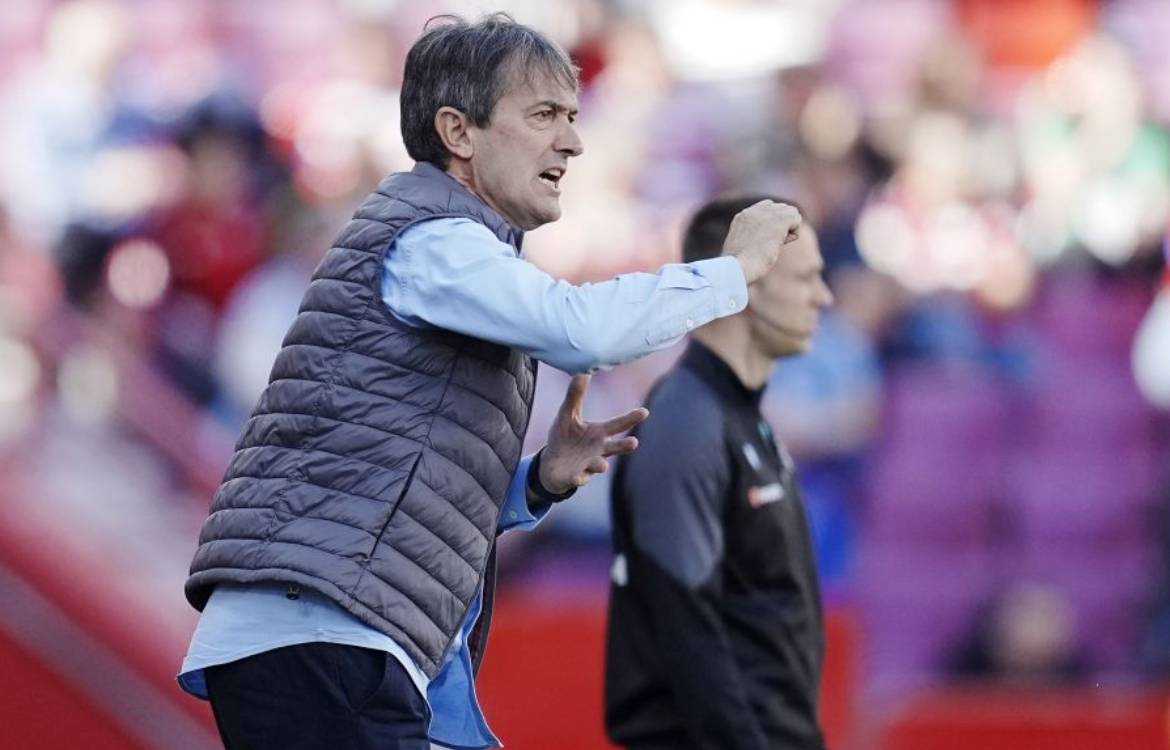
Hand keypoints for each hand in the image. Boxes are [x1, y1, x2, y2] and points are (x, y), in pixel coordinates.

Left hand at [538, 374, 648, 493]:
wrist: (552, 465)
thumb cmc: (565, 437)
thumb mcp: (567, 414)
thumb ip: (575, 396)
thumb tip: (583, 371)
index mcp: (598, 433)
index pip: (617, 425)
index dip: (630, 419)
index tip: (644, 412)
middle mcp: (598, 450)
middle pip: (615, 447)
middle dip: (624, 446)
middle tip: (634, 442)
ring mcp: (588, 465)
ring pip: (598, 465)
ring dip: (601, 465)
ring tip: (603, 465)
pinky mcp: (575, 477)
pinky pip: (578, 479)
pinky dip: (579, 479)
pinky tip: (577, 478)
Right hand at [721, 200, 802, 283]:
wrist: (737, 266)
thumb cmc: (738, 265)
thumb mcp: (741, 247)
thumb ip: (751, 237)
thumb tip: (772, 238)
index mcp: (742, 217)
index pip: (765, 208)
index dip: (771, 221)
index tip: (768, 238)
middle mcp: (753, 211)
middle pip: (779, 207)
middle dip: (781, 223)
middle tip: (775, 242)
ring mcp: (766, 213)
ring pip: (790, 210)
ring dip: (789, 225)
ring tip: (780, 242)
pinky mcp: (780, 219)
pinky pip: (796, 217)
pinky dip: (795, 230)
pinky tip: (784, 242)